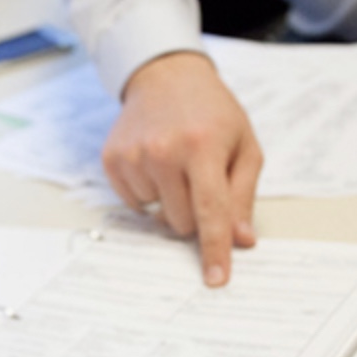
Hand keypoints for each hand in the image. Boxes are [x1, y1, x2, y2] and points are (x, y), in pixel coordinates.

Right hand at [104, 52, 262, 286]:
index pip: (211, 211)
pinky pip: (136, 204)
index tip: (215, 280)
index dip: (214, 249)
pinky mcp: (112, 160)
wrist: (166, 77)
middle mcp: (163, 151)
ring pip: (158, 217)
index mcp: (202, 146)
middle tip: (200, 178)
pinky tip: (155, 163)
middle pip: (183, 223)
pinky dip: (149, 192)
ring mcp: (133, 156)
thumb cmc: (212, 113)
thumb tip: (240, 240)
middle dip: (196, 213)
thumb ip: (244, 195)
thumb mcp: (244, 145)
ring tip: (176, 163)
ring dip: (171, 200)